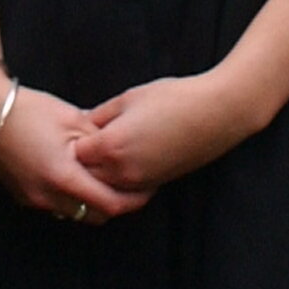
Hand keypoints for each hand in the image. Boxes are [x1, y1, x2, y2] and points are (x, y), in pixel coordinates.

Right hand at [0, 78, 145, 224]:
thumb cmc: (29, 110)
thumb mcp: (72, 120)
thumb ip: (100, 144)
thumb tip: (122, 156)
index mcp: (63, 177)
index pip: (110, 205)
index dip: (133, 201)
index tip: (147, 189)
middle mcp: (47, 196)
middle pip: (95, 216)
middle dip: (115, 204)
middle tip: (129, 185)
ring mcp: (33, 199)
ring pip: (75, 213)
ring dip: (93, 203)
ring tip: (103, 178)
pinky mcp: (23, 196)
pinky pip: (57, 205)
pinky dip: (72, 198)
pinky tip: (77, 175)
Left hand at [74, 70, 265, 196]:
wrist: (217, 113)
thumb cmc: (174, 99)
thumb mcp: (129, 98)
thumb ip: (102, 115)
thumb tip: (84, 124)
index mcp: (110, 145)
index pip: (74, 154)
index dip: (71, 141)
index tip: (72, 131)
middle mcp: (122, 171)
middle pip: (85, 176)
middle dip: (80, 162)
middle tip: (81, 145)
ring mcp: (140, 182)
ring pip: (105, 188)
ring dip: (99, 175)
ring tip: (100, 155)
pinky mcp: (156, 185)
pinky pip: (126, 190)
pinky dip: (118, 181)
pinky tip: (122, 163)